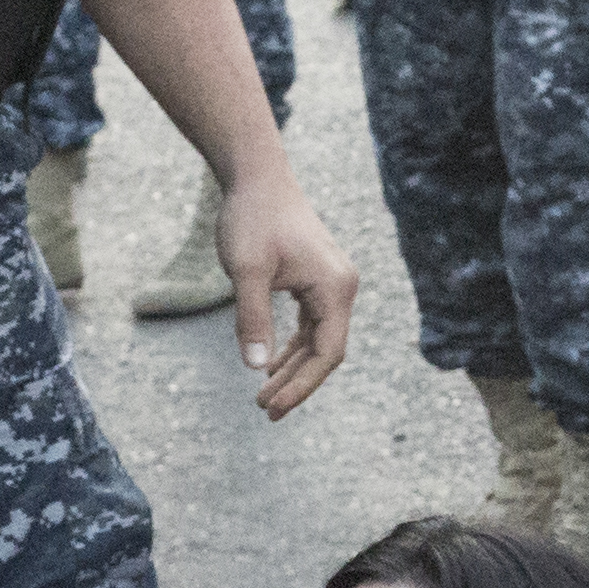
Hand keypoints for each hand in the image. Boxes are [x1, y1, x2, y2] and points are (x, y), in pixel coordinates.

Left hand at [219, 163, 360, 414]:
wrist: (257, 177)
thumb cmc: (252, 218)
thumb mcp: (247, 270)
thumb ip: (253, 319)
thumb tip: (255, 368)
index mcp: (335, 288)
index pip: (327, 353)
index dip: (301, 385)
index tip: (271, 405)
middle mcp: (341, 288)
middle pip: (326, 352)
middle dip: (296, 383)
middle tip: (264, 410)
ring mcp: (331, 284)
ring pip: (318, 340)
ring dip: (292, 368)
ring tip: (264, 395)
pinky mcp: (317, 280)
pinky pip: (310, 325)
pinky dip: (292, 347)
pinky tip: (270, 363)